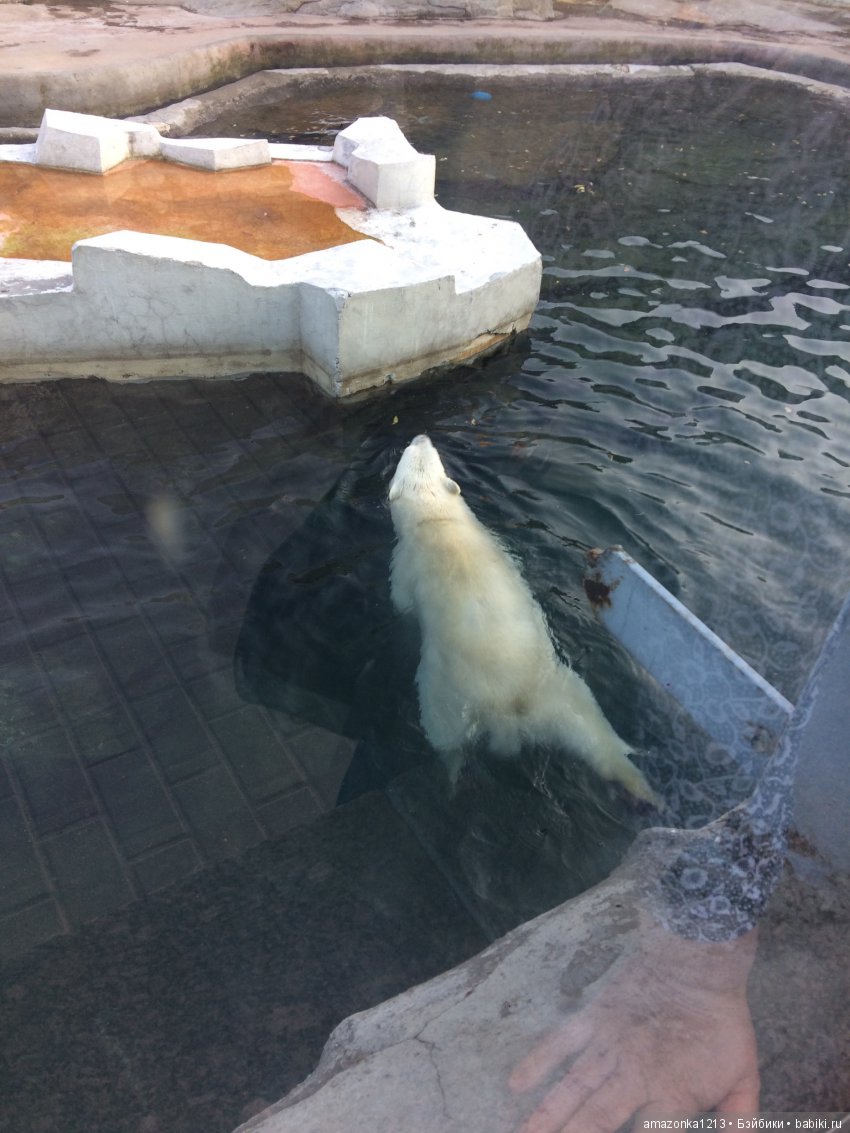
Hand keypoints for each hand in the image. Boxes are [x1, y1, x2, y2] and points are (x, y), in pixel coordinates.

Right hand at [509, 918, 759, 1132]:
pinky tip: (516, 1084)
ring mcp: (608, 1046)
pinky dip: (538, 1062)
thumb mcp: (743, 1073)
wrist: (700, 959)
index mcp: (670, 1095)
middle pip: (595, 1120)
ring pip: (571, 1089)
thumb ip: (740, 1118)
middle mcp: (631, 1076)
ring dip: (546, 1115)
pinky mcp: (594, 1018)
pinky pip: (561, 1042)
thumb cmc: (721, 1019)